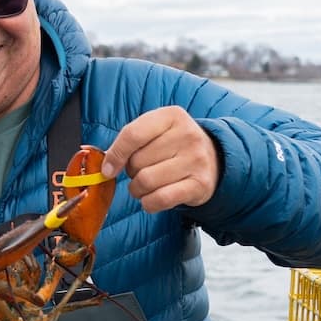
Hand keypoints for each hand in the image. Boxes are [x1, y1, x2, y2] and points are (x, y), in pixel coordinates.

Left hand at [102, 106, 219, 211]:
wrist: (214, 159)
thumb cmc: (174, 145)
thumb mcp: (155, 131)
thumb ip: (130, 141)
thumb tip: (106, 165)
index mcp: (172, 116)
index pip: (132, 134)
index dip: (115, 155)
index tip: (107, 169)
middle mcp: (187, 135)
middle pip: (137, 162)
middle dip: (132, 172)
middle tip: (143, 171)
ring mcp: (196, 160)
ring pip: (146, 182)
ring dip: (138, 190)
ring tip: (146, 186)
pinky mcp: (200, 184)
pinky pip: (160, 199)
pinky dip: (149, 203)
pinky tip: (152, 199)